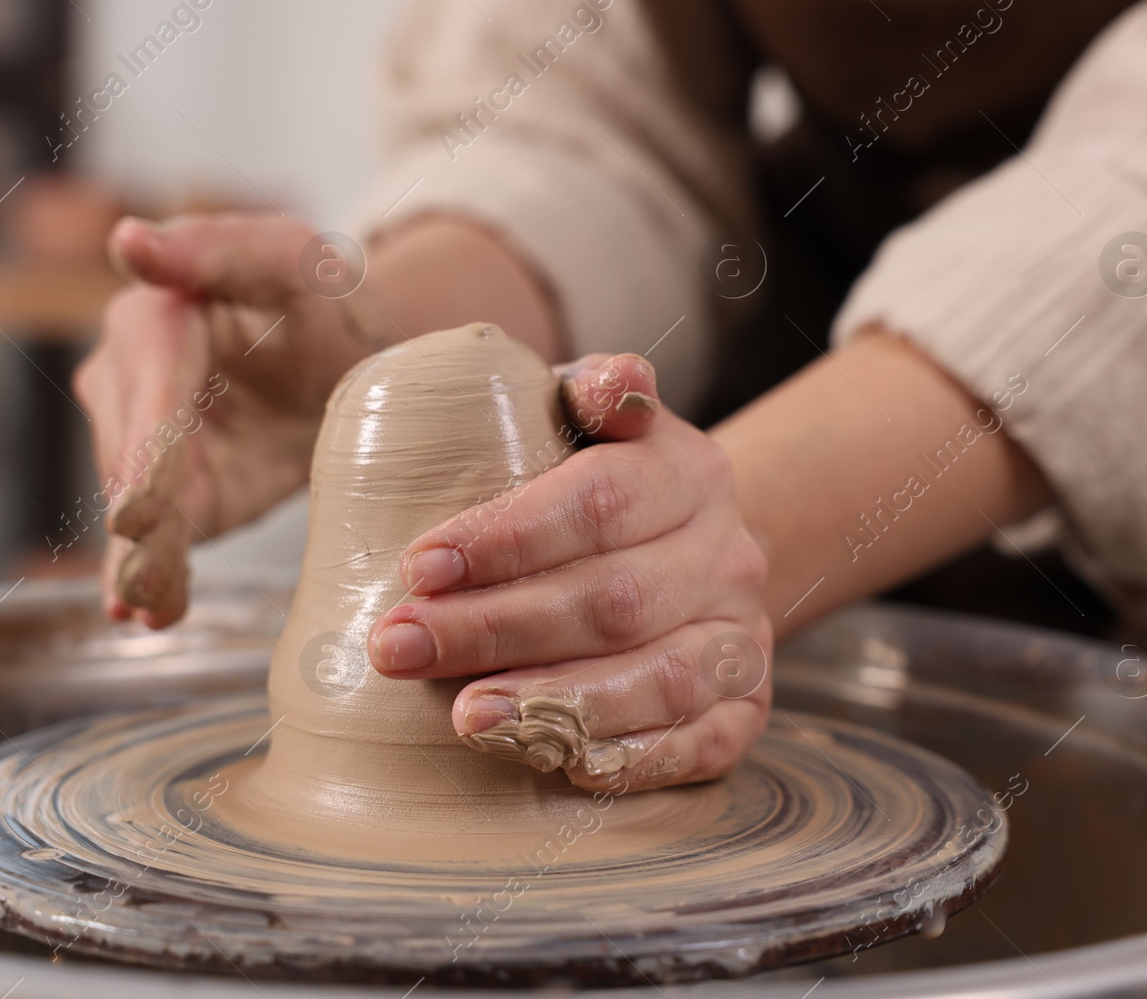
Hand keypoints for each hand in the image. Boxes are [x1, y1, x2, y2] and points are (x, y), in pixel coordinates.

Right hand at [74, 213, 388, 627]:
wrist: (349, 362)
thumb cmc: (320, 298)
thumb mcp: (293, 260)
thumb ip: (220, 251)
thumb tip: (130, 242)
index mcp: (151, 321)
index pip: (147, 393)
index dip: (145, 454)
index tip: (136, 512)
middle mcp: (127, 383)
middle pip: (132, 463)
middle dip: (144, 525)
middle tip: (152, 580)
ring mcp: (142, 445)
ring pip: (134, 511)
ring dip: (143, 560)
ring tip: (152, 605)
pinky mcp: (169, 495)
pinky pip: (152, 540)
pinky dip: (149, 576)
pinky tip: (145, 612)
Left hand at [366, 354, 772, 790]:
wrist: (697, 550)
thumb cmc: (608, 487)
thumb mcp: (596, 424)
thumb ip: (593, 394)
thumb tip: (615, 383)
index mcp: (687, 473)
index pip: (598, 502)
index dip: (506, 538)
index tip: (418, 567)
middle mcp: (726, 555)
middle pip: (613, 600)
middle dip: (496, 629)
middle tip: (399, 648)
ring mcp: (742, 635)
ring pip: (662, 678)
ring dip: (558, 702)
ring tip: (466, 718)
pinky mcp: (746, 706)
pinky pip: (703, 743)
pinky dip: (635, 759)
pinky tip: (562, 764)